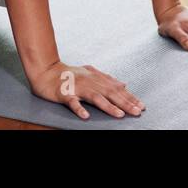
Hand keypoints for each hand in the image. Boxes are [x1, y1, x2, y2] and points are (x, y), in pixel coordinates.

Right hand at [28, 60, 144, 120]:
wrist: (46, 71)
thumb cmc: (68, 75)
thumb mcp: (90, 73)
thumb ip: (107, 79)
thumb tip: (123, 84)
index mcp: (95, 77)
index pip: (116, 88)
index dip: (129, 97)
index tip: (141, 106)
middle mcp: (88, 81)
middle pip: (109, 92)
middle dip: (125, 102)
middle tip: (137, 111)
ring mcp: (76, 87)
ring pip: (95, 97)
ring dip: (108, 106)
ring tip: (119, 115)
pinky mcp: (64, 94)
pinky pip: (72, 102)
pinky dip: (79, 109)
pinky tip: (85, 116)